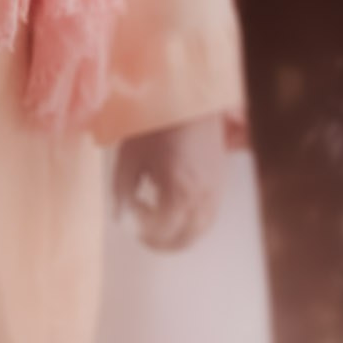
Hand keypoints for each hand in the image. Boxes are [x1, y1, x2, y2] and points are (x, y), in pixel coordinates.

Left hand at [114, 112, 226, 250]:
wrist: (188, 102)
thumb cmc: (155, 126)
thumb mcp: (129, 159)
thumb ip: (122, 195)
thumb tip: (122, 222)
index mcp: (179, 193)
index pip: (161, 234)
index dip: (140, 231)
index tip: (128, 214)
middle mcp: (202, 199)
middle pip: (182, 241)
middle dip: (157, 241)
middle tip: (138, 228)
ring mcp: (215, 194)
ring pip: (197, 233)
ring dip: (174, 235)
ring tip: (153, 219)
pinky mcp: (220, 186)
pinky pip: (206, 219)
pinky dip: (189, 224)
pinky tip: (171, 209)